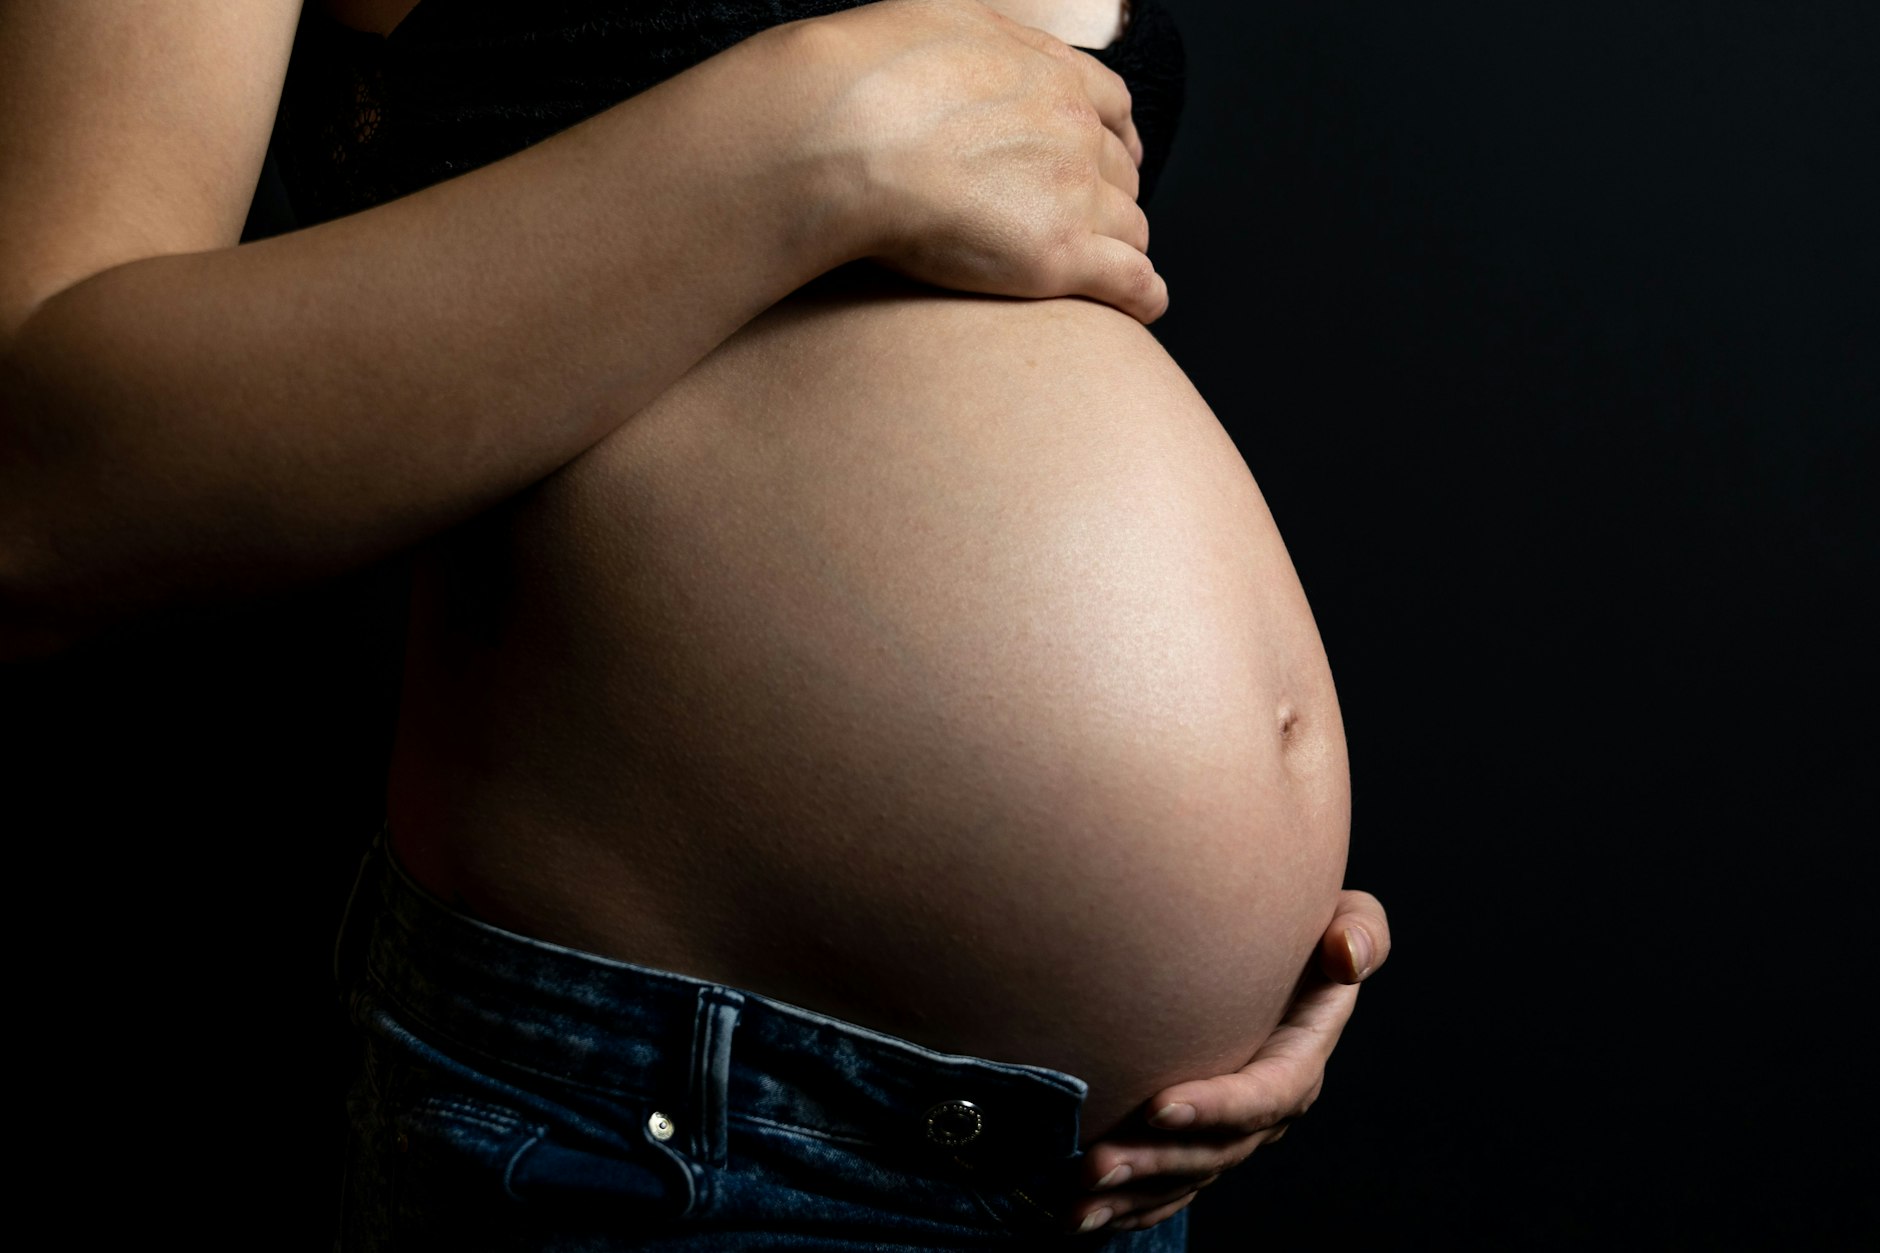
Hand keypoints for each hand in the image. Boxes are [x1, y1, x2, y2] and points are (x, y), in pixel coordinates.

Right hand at [800, 0, 1165, 322]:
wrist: (850, 132)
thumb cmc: (867, 80)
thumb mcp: (934, 25)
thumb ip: (972, 46)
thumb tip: (966, 56)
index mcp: (1049, 73)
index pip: (1110, 105)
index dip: (1116, 136)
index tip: (1113, 155)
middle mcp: (1074, 129)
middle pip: (1121, 171)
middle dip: (1111, 197)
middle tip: (1087, 225)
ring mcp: (1072, 193)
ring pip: (1131, 227)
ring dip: (1122, 248)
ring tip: (1106, 276)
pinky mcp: (1059, 256)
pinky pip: (1130, 281)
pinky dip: (1143, 295)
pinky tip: (1142, 307)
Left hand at [1066, 889, 1392, 1234]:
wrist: (1270, 957)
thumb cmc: (1305, 935)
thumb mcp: (1347, 920)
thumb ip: (1359, 931)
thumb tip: (1346, 955)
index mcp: (1298, 1062)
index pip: (1263, 1095)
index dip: (1216, 1106)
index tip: (1157, 1105)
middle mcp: (1266, 1112)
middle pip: (1213, 1151)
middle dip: (1155, 1163)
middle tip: (1094, 1164)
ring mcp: (1229, 1133)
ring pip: (1182, 1178)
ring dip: (1130, 1195)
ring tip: (1074, 1204)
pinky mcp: (1197, 1144)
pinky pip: (1167, 1189)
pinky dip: (1126, 1208)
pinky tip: (1079, 1219)